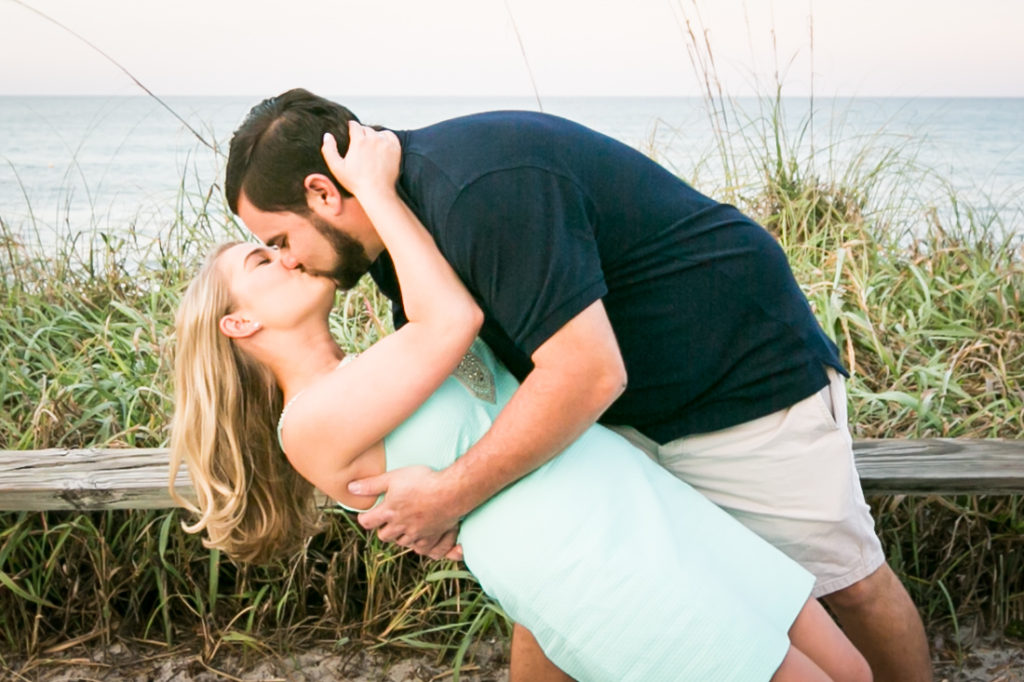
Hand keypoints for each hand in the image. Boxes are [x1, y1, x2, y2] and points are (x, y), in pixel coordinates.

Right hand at [320, 121, 399, 198]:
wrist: (377, 192)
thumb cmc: (355, 182)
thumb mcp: (336, 167)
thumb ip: (329, 149)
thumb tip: (327, 135)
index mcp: (359, 141)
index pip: (354, 125)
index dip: (350, 128)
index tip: (350, 133)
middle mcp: (374, 139)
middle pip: (366, 129)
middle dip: (361, 134)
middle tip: (360, 146)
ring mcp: (386, 143)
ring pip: (378, 132)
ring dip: (373, 137)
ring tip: (370, 148)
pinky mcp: (395, 149)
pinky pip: (390, 136)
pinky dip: (385, 138)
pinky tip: (381, 146)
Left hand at [350, 466, 464, 560]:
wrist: (452, 491)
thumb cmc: (423, 481)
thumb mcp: (394, 477)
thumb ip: (372, 485)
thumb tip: (350, 488)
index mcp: (389, 512)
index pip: (367, 523)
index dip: (366, 518)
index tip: (370, 514)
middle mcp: (400, 527)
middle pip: (384, 536)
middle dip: (383, 528)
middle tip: (389, 518)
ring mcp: (416, 534)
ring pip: (401, 543)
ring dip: (400, 535)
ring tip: (405, 524)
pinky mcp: (431, 538)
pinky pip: (420, 549)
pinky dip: (418, 543)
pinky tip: (420, 534)